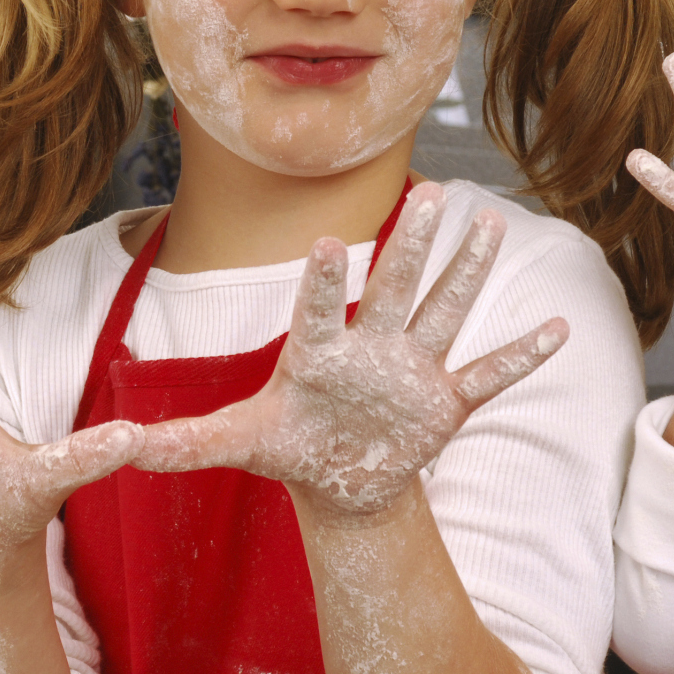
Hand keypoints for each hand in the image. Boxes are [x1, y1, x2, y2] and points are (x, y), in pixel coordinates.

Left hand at [132, 182, 564, 516]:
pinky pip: (490, 374)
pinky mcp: (445, 401)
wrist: (339, 479)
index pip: (318, 308)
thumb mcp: (236, 444)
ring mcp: (412, 369)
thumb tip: (115, 444)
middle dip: (411, 245)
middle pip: (393, 287)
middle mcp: (370, 346)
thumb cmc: (290, 446)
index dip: (322, 281)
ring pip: (444, 310)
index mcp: (317, 352)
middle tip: (430, 194)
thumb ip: (181, 443)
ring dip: (468, 272)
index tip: (328, 241)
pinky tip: (557, 327)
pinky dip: (522, 355)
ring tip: (491, 222)